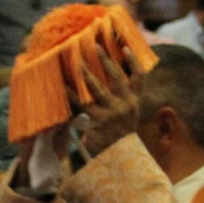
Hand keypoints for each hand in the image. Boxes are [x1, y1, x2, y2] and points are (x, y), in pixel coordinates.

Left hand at [73, 40, 140, 155]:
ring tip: (78, 62)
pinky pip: (83, 104)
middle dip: (106, 60)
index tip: (125, 47)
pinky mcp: (99, 122)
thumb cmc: (121, 133)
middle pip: (117, 77)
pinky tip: (64, 86)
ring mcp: (113, 113)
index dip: (133, 61)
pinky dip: (73, 95)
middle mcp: (127, 105)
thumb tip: (110, 73)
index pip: (140, 77)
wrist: (119, 157)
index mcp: (135, 101)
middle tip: (95, 45)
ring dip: (87, 74)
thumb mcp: (129, 114)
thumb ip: (123, 97)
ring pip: (98, 89)